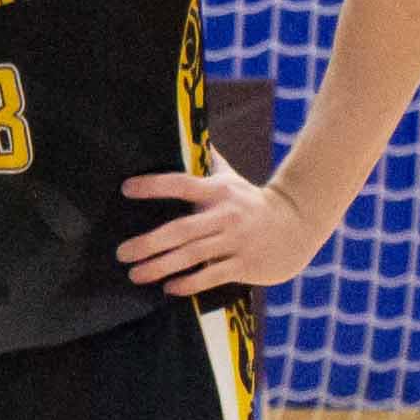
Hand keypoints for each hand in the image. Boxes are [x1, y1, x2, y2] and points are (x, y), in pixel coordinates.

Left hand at [118, 159, 322, 296]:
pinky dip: (190, 282)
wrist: (298, 224)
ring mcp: (236, 240)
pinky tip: (170, 288)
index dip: (154, 185)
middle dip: (149, 242)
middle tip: (122, 253)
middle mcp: (225, 215)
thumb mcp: (231, 179)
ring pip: (193, 255)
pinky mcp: (245, 264)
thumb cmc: (252, 202)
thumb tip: (188, 132)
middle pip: (182, 229)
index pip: (181, 184)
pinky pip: (213, 275)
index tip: (126, 188)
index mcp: (218, 191)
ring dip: (161, 266)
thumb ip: (208, 161)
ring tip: (135, 274)